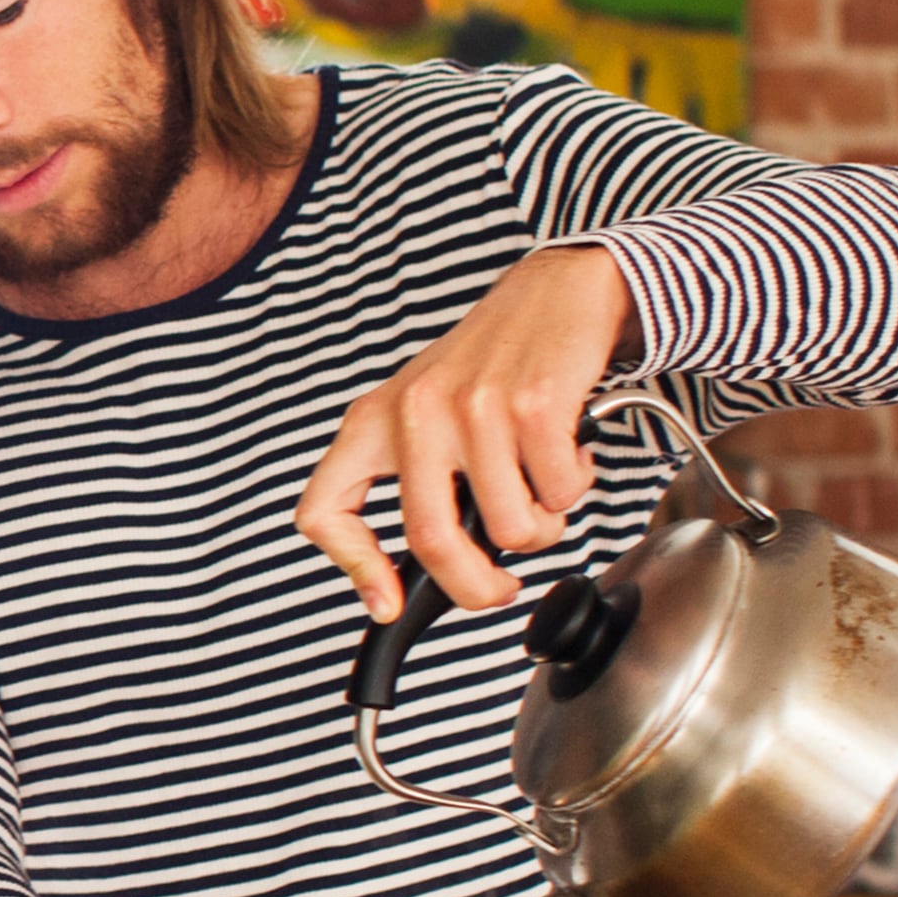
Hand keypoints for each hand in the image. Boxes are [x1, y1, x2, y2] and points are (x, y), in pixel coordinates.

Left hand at [292, 243, 636, 620]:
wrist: (553, 293)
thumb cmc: (489, 365)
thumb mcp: (423, 414)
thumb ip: (412, 481)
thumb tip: (410, 578)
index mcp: (372, 422)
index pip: (324, 509)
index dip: (353, 568)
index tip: (386, 602)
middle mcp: (414, 414)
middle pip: (430, 541)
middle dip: (476, 589)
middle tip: (499, 589)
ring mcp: (473, 408)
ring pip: (511, 528)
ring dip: (542, 526)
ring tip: (542, 485)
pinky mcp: (533, 404)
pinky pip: (559, 494)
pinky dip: (573, 488)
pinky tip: (567, 453)